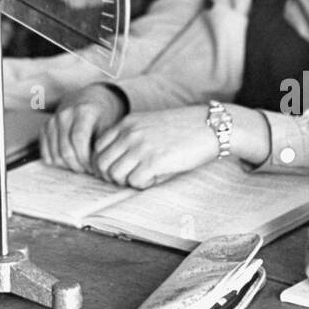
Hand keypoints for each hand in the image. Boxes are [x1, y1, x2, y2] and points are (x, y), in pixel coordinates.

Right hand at [41, 85, 124, 172]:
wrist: (89, 100)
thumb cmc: (102, 116)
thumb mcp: (109, 125)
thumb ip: (104, 144)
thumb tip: (100, 168)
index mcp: (84, 111)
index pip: (79, 140)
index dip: (85, 158)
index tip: (94, 167)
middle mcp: (65, 114)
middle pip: (66, 150)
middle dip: (78, 166)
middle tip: (88, 170)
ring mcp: (53, 120)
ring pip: (55, 155)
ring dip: (68, 166)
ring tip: (81, 166)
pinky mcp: (45, 127)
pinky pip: (45, 153)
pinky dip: (56, 162)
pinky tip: (69, 162)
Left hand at [91, 106, 215, 188]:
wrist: (210, 127)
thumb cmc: (182, 129)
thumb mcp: (150, 125)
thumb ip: (131, 138)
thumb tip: (116, 165)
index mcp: (127, 123)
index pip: (98, 147)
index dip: (105, 163)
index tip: (118, 170)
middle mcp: (130, 134)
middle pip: (102, 164)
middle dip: (112, 176)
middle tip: (130, 179)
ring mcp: (140, 147)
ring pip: (115, 175)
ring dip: (128, 181)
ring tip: (145, 177)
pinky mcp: (154, 162)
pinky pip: (135, 182)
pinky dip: (143, 185)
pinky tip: (157, 177)